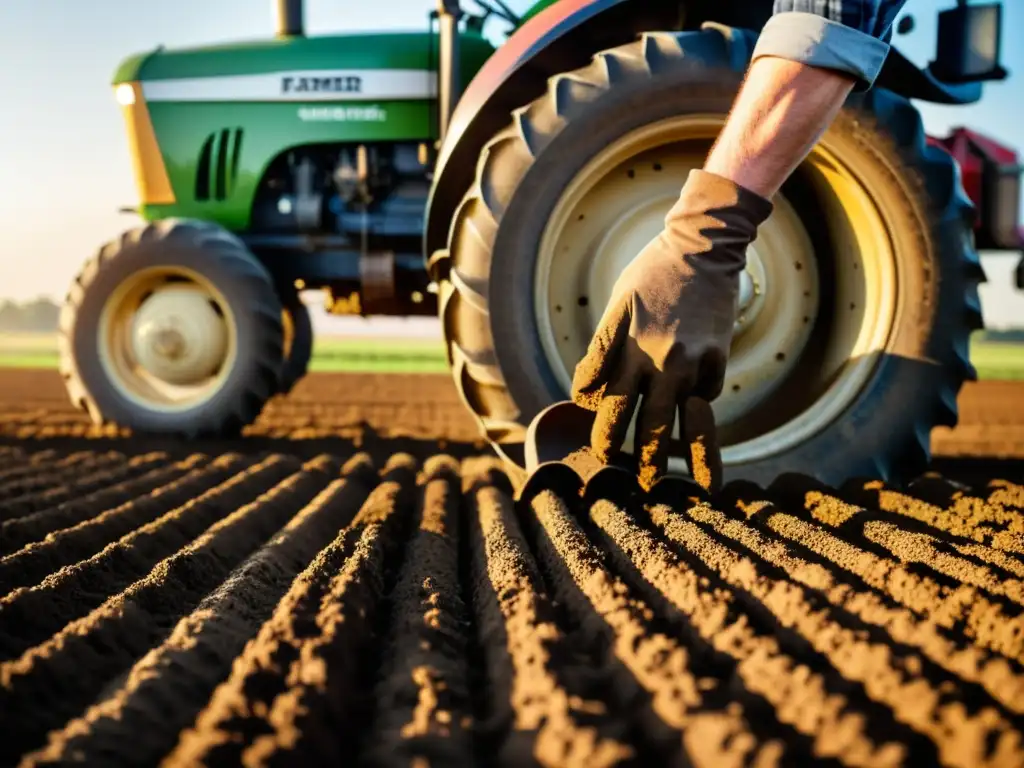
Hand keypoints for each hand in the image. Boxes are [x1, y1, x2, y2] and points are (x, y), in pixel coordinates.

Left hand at [570, 170, 771, 489]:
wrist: (704, 249)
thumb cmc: (651, 276)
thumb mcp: (617, 306)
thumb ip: (600, 350)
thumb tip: (585, 393)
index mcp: (633, 350)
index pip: (613, 407)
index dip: (606, 434)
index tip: (603, 452)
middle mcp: (665, 362)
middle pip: (651, 426)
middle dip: (643, 461)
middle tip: (638, 485)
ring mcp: (696, 363)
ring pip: (687, 422)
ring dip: (681, 456)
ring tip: (682, 485)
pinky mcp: (720, 360)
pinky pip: (707, 397)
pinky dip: (697, 408)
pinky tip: (691, 421)